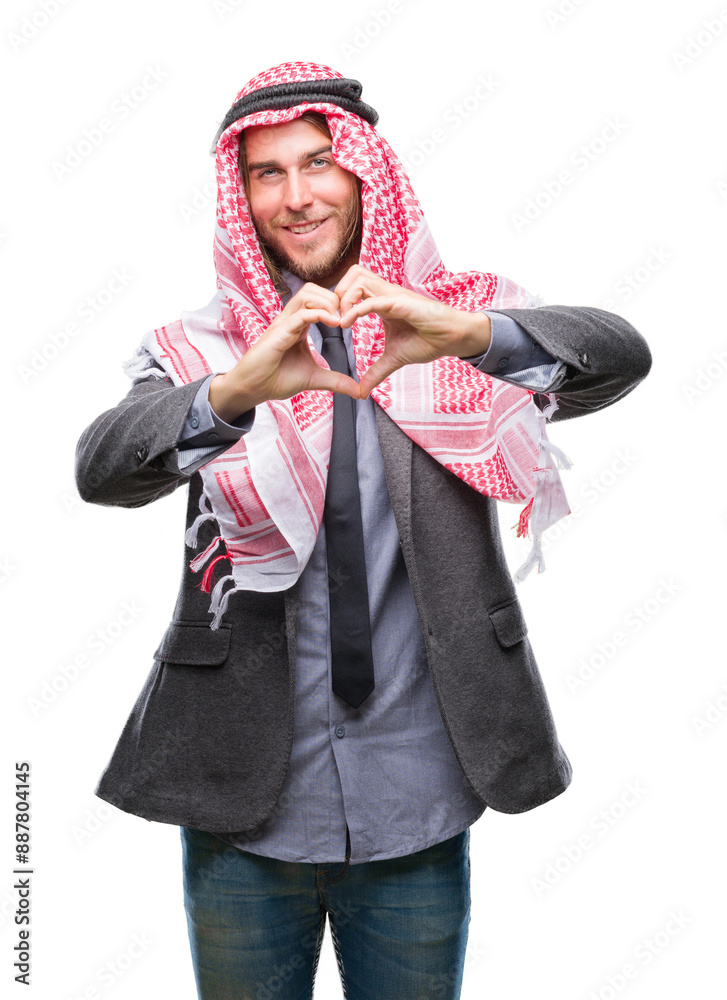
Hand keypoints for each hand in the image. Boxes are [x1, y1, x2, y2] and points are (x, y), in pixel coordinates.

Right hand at [209, 283, 361, 421]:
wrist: (253, 389)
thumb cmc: (277, 379)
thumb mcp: (315, 379)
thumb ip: (336, 381)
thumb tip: (359, 391)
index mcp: (299, 324)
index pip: (319, 299)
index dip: (338, 304)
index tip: (352, 319)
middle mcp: (291, 319)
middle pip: (314, 289)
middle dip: (335, 298)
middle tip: (348, 318)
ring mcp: (284, 323)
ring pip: (307, 294)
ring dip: (328, 302)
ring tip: (341, 320)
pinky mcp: (278, 332)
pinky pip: (300, 313)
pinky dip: (319, 314)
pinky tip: (334, 324)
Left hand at [335, 265, 491, 398]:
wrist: (451, 339)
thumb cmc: (428, 341)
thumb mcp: (394, 359)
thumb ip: (376, 372)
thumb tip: (362, 391)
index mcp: (381, 302)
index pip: (353, 288)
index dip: (339, 302)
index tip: (333, 324)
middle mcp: (385, 294)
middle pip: (352, 275)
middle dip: (337, 294)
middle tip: (333, 318)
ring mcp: (393, 295)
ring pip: (359, 278)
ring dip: (344, 299)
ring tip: (340, 322)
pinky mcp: (401, 302)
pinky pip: (373, 299)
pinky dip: (356, 309)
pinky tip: (347, 324)